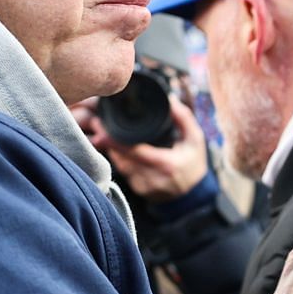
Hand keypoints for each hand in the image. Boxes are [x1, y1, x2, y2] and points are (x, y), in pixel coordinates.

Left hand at [72, 97, 210, 201]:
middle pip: (122, 158)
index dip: (116, 141)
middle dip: (108, 141)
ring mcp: (143, 186)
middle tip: (97, 123)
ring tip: (103, 131)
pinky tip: (115, 146)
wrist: (193, 195)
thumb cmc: (193, 163)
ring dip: (112, 149)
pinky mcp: (138, 190)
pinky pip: (124, 171)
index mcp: (166, 164)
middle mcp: (152, 178)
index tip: (102, 129)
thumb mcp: (195, 139)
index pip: (135, 152)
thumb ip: (183, 118)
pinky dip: (120, 159)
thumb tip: (170, 99)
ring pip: (121, 164)